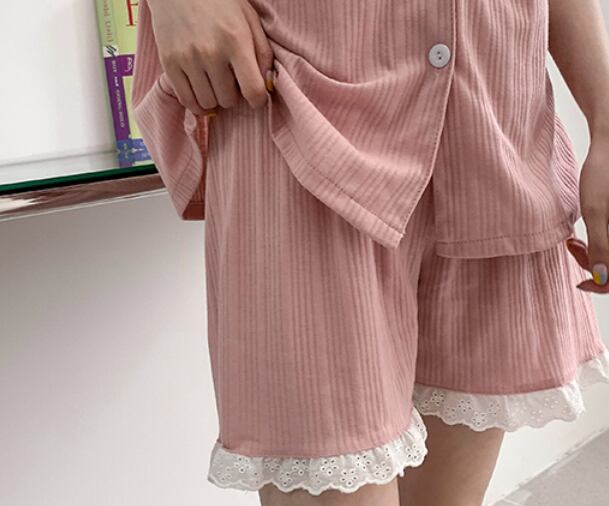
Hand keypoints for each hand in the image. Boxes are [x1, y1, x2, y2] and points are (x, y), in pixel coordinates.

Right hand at [147, 0, 274, 115]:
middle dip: (233, 94)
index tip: (255, 98)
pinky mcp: (169, 63)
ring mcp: (188, 59)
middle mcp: (211, 52)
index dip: (258, 100)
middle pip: (228, 100)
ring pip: (208, 103)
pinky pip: (186, 100)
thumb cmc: (219, 2)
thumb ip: (262, 53)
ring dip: (214, 98)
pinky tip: (200, 90)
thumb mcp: (249, 19)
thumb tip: (266, 85)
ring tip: (214, 82)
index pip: (253, 90)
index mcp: (236, 41)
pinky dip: (196, 102)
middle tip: (230, 80)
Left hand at [566, 137, 608, 292]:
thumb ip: (600, 246)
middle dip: (593, 265)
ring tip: (572, 241)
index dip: (604, 286)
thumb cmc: (603, 174)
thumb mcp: (596, 211)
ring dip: (592, 254)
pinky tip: (578, 237)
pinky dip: (596, 244)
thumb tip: (603, 279)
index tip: (580, 282)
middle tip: (571, 247)